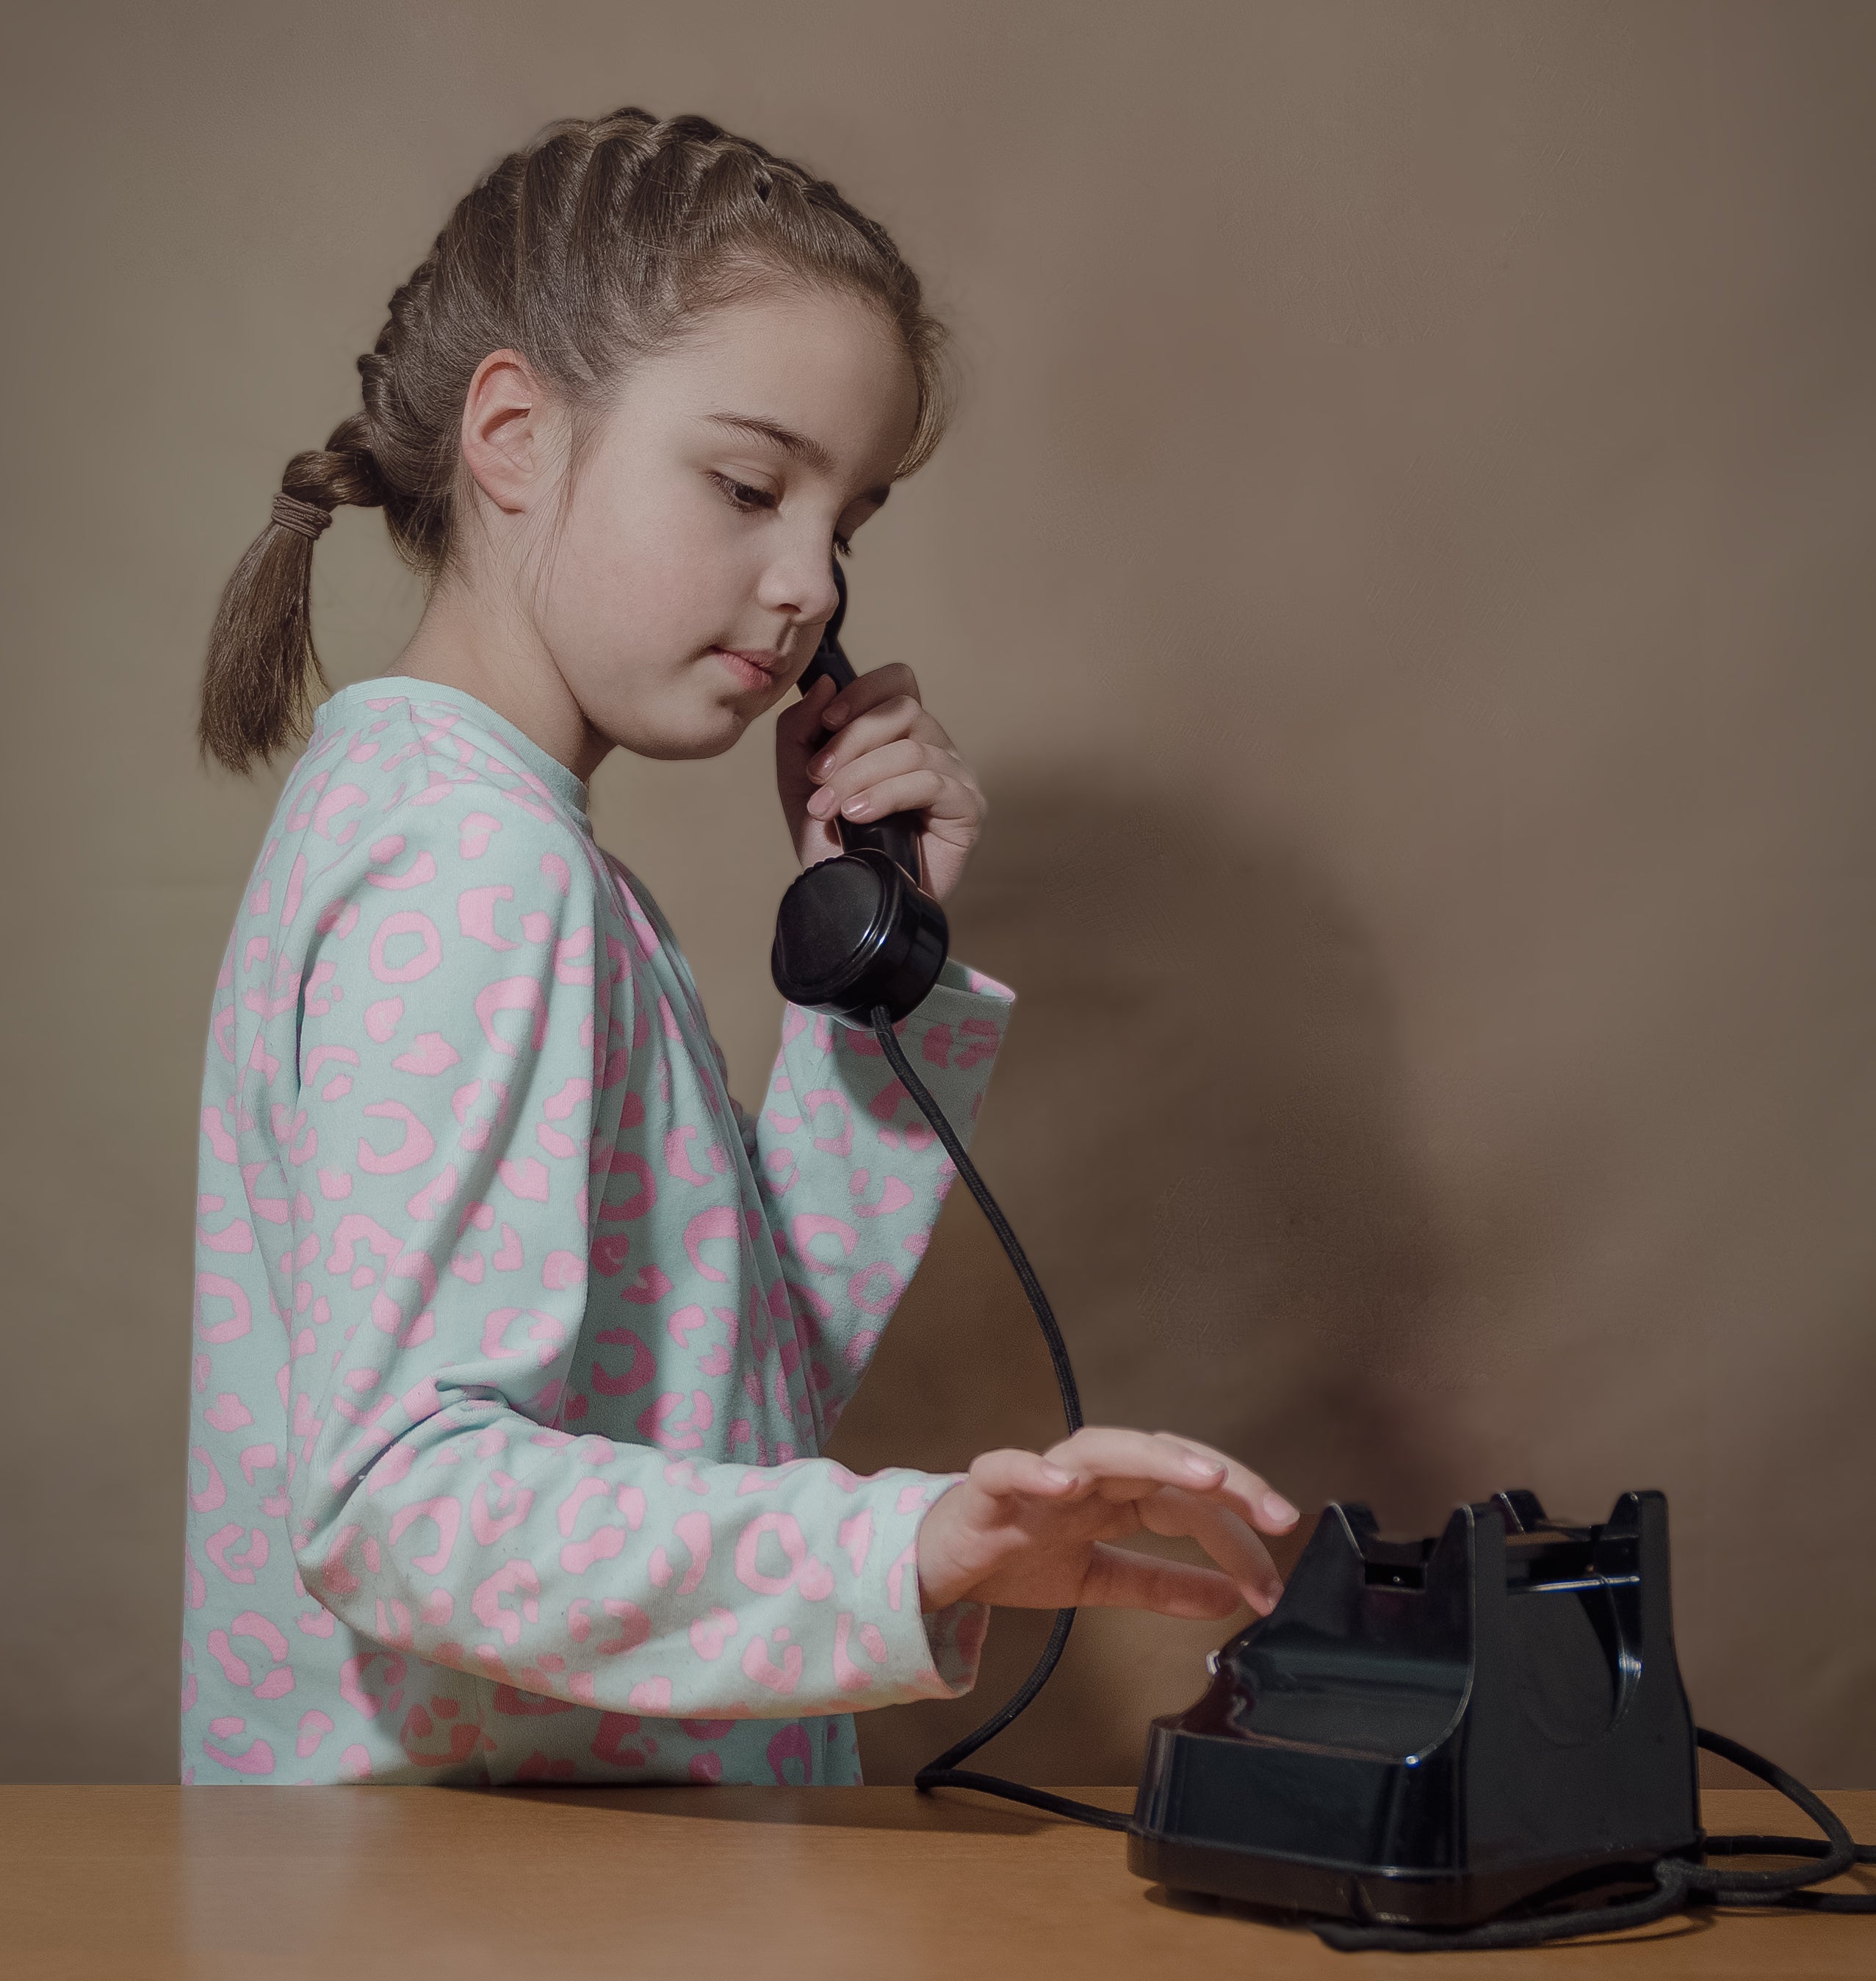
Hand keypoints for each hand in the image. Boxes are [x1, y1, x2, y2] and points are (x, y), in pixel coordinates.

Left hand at [774, 668, 987, 903]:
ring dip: (860, 776)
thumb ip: (802, 729)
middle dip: (851, 742)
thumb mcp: (800, 781)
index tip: (825, 723)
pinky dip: (886, 795)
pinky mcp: (968, 810)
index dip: (862, 692)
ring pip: (912, 748)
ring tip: (832, 809)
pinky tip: (859, 816)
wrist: (851, 900)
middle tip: (818, 779)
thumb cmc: (834, 844)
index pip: (898, 681)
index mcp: (901, 734)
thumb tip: (826, 685)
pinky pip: (930, 783)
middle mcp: (935, 748)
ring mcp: (957, 778)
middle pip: (903, 709)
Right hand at [914, 1426, 1299, 1616]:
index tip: (1271, 1586)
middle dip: (1224, 1481)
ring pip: (1101, 1448)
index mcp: (1116, 1498)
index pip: (1189, 1502)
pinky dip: (1036, 1468)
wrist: (932, 1565)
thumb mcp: (1098, 1581)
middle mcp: (1086, 1477)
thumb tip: (1230, 1599)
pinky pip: (1008, 1468)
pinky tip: (1067, 1482)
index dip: (1237, 1536)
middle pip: (1162, 1459)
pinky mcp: (984, 1489)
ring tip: (1204, 1478)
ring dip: (1154, 1457)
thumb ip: (1161, 1586)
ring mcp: (1038, 1478)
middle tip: (1275, 1516)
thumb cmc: (1013, 1558)